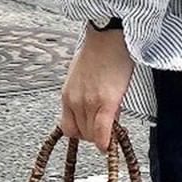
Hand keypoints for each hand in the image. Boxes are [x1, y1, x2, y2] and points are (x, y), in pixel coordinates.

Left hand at [59, 24, 135, 152]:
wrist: (108, 36)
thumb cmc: (99, 52)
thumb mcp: (83, 78)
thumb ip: (85, 98)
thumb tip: (97, 115)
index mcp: (67, 96)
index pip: (69, 128)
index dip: (83, 134)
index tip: (93, 132)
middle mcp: (74, 101)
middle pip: (82, 134)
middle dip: (95, 135)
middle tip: (108, 128)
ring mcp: (89, 102)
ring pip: (92, 135)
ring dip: (103, 136)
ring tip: (114, 124)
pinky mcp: (106, 101)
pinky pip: (102, 131)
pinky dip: (106, 141)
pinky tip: (110, 145)